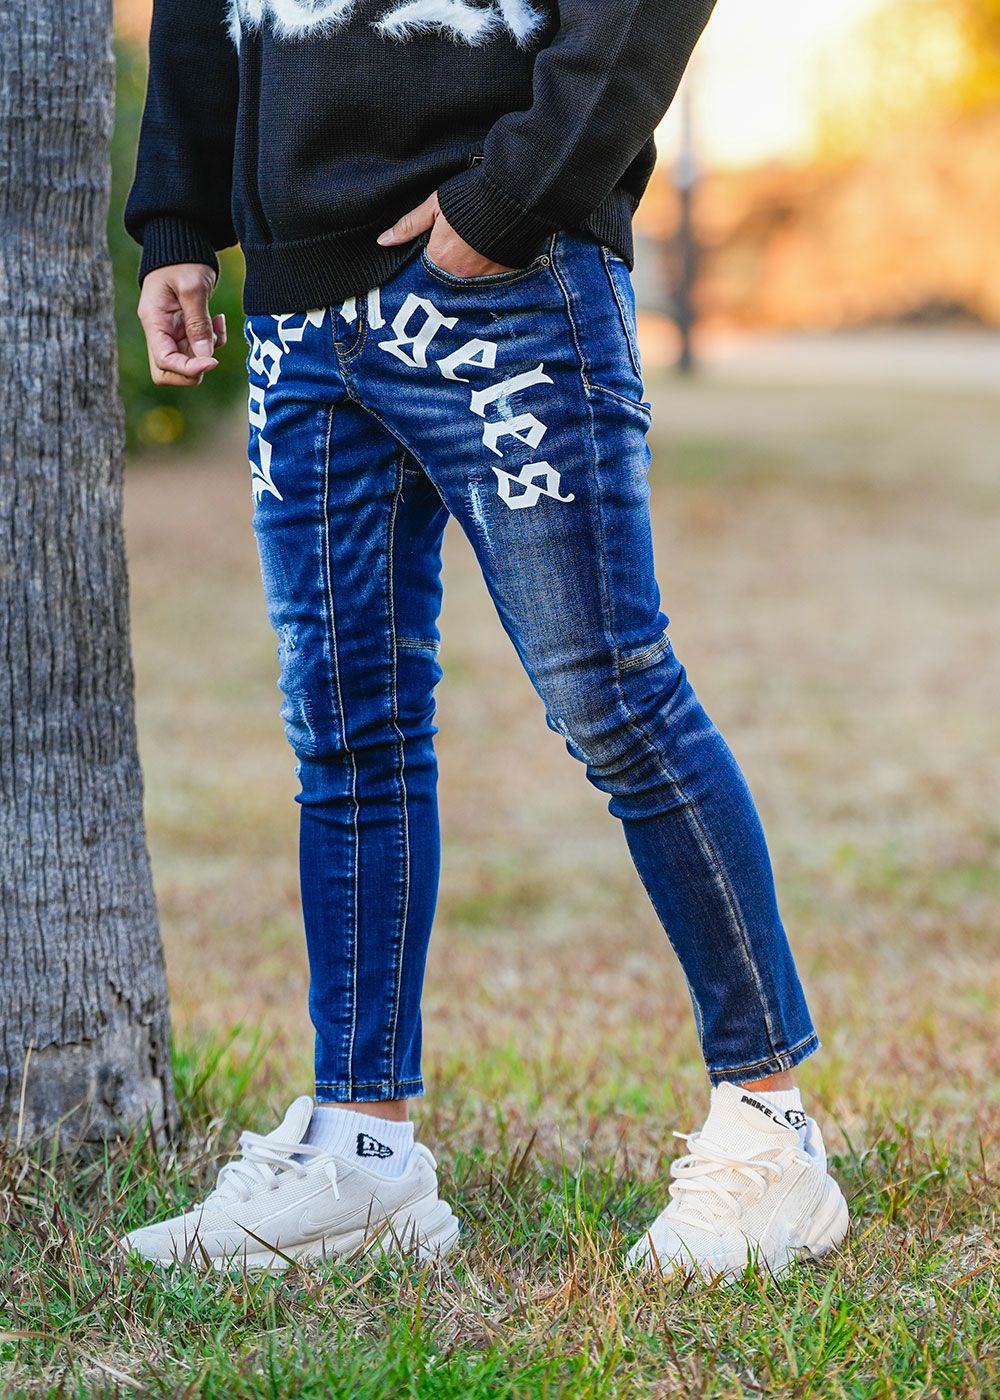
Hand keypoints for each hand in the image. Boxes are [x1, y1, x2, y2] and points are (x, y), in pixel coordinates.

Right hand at [138, 264, 226, 387]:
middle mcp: (159, 331)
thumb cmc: (183, 260)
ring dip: (206, 354)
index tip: (213, 361)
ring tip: (216, 325)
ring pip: (186, 363)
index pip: (164, 361)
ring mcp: (171, 332)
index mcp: (153, 321)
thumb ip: (198, 322)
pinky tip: (218, 320)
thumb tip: (205, 356)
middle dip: (193, 370)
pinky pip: (198, 349)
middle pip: (167, 372)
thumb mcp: (192, 287)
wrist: (182, 242)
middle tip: (212, 351)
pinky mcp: (184, 329)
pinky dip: (213, 342)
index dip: (188, 368)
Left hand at [377, 192, 511, 277]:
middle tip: (461, 239)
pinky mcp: (503, 275)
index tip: (443, 239)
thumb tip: (383, 241)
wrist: (513, 196)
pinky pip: (490, 277)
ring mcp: (482, 278)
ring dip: (470, 264)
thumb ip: (409, 225)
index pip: (428, 264)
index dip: (434, 251)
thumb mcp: (434, 206)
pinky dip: (489, 266)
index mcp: (439, 258)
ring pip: (468, 277)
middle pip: (448, 273)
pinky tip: (491, 249)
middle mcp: (458, 274)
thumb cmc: (470, 197)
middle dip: (452, 260)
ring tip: (477, 243)